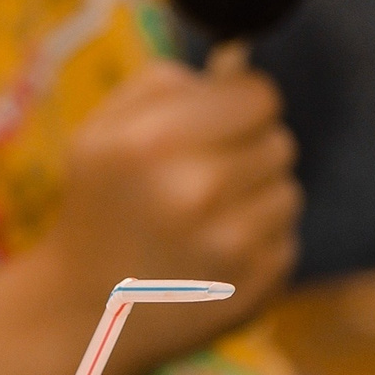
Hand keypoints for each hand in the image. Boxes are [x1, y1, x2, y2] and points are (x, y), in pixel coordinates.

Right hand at [44, 49, 300, 374]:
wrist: (86, 310)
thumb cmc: (97, 207)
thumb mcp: (98, 132)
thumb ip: (161, 84)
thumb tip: (236, 64)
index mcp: (154, 139)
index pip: (258, 95)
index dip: (237, 107)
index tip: (214, 128)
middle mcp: (196, 187)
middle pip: (279, 140)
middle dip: (245, 154)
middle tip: (199, 181)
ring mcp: (231, 240)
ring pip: (288, 190)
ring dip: (255, 200)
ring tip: (204, 222)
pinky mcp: (258, 281)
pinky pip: (287, 237)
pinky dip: (257, 242)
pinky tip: (212, 256)